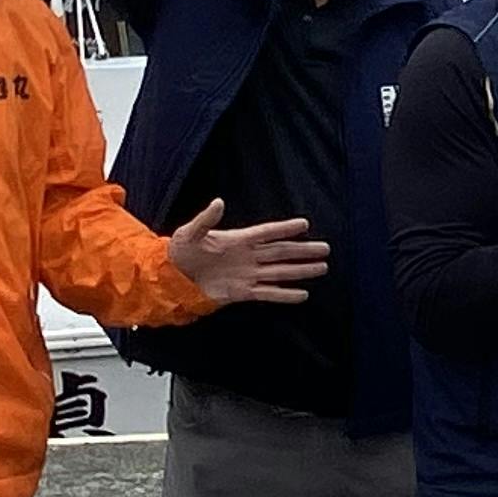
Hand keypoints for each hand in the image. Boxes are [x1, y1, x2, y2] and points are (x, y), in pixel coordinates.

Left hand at [165, 204, 332, 305]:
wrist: (172, 276)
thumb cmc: (180, 250)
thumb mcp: (189, 232)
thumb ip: (206, 219)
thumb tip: (218, 202)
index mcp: (238, 239)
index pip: (267, 233)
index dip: (285, 229)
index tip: (305, 224)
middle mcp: (248, 256)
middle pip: (281, 252)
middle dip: (303, 250)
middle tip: (325, 248)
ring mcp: (248, 274)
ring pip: (280, 272)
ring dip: (300, 271)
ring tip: (322, 268)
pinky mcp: (243, 292)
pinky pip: (268, 293)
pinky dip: (284, 294)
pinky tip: (301, 294)